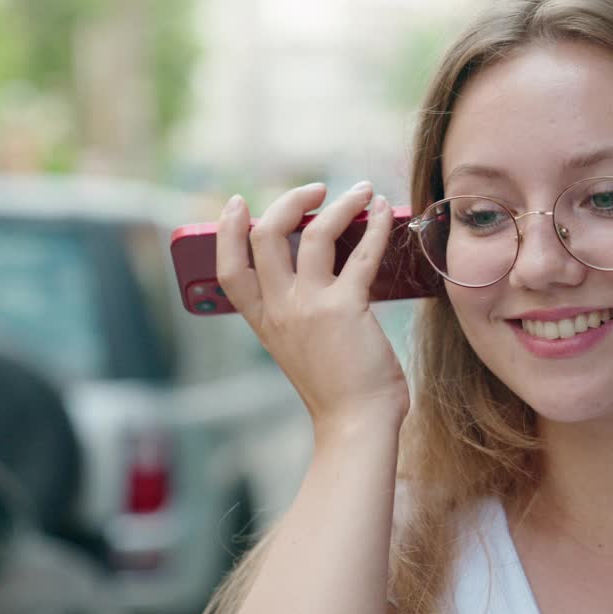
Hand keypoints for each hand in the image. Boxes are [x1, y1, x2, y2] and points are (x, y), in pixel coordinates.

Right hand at [216, 181, 409, 432]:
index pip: (228, 269)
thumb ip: (298, 316)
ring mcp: (310, 306)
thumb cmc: (338, 390)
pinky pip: (362, 253)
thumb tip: (322, 273)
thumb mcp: (300, 350)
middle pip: (266, 236)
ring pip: (314, 233)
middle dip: (289, 200)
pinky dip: (377, 225)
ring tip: (362, 191)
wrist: (356, 424)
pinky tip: (386, 212)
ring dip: (340, 204)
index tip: (236, 203)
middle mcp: (281, 309)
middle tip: (315, 189)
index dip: (227, 232)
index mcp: (264, 322)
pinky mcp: (346, 307)